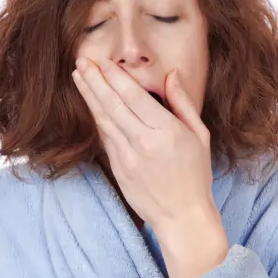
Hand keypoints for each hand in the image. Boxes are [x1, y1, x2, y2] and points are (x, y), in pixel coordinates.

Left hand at [72, 57, 216, 236]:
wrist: (182, 216)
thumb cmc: (195, 175)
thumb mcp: (199, 136)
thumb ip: (182, 103)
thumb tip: (170, 75)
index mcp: (166, 132)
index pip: (134, 96)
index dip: (114, 76)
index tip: (103, 61)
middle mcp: (143, 143)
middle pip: (112, 104)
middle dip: (94, 80)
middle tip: (80, 60)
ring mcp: (127, 158)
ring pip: (103, 120)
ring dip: (89, 96)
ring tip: (78, 76)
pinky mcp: (118, 169)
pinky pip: (105, 138)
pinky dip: (96, 118)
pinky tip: (90, 104)